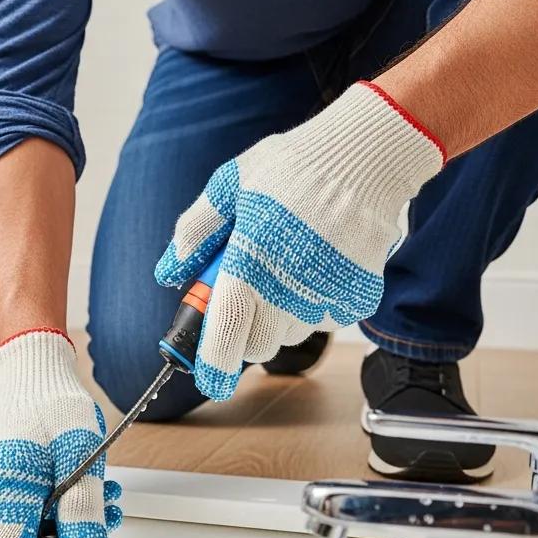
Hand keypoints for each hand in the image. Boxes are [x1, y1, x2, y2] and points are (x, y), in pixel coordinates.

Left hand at [155, 82, 444, 400]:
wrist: (368, 156)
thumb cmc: (293, 166)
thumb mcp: (230, 185)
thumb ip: (195, 231)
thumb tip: (168, 273)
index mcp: (250, 261)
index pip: (227, 334)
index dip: (214, 366)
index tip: (209, 381)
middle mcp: (289, 288)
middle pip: (257, 345)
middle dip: (244, 331)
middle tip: (246, 292)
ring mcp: (327, 296)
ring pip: (290, 335)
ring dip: (279, 316)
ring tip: (286, 267)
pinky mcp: (357, 297)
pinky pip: (323, 320)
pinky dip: (313, 305)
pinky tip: (317, 266)